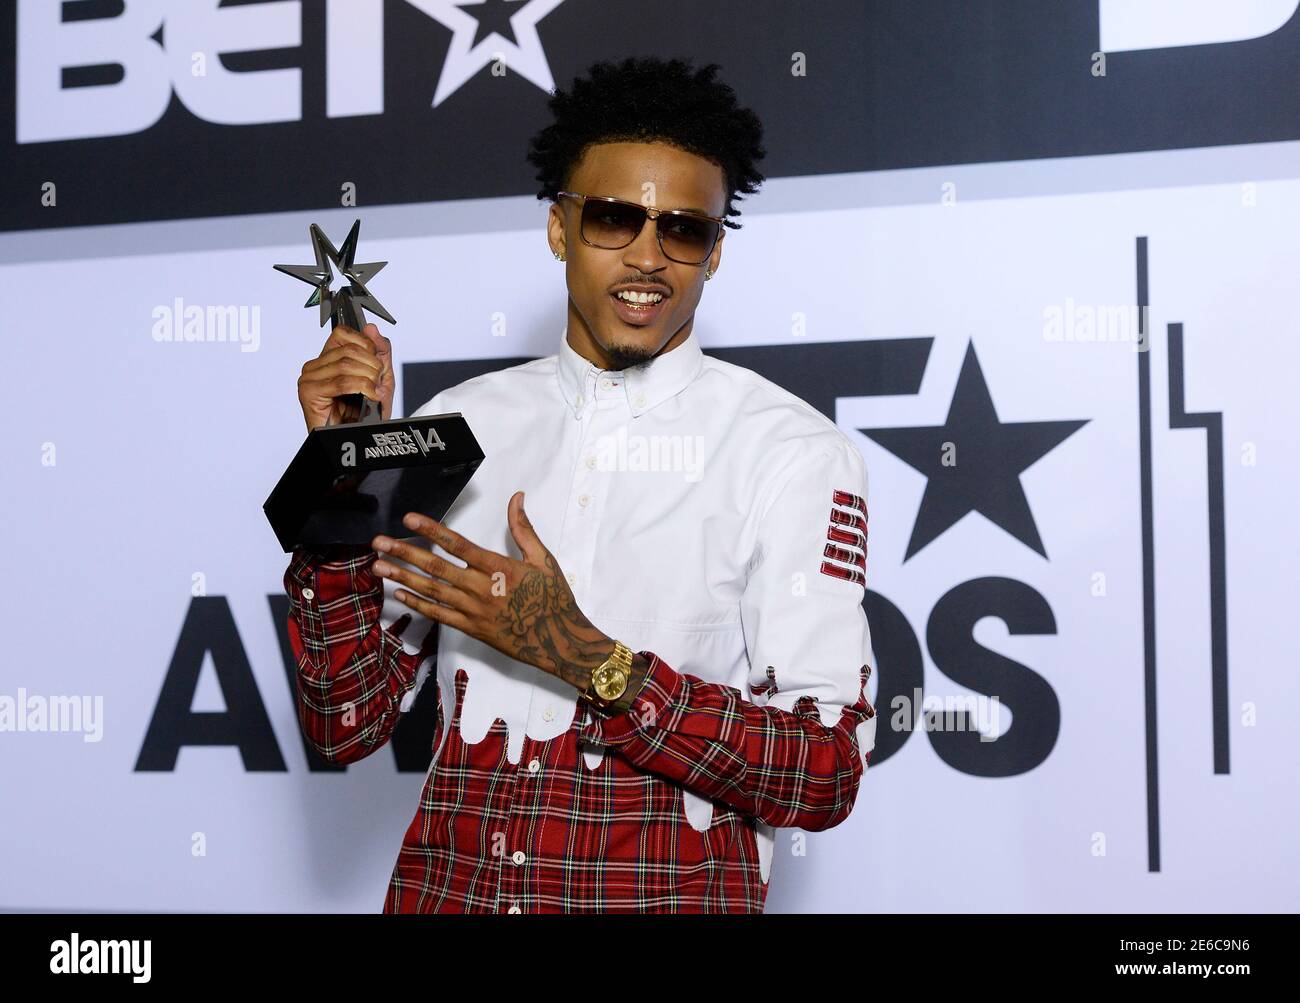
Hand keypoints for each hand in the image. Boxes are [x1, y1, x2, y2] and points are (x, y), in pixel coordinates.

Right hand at [297, 322, 394, 431]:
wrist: (356, 440)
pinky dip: (362, 387)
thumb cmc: (364, 415)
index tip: (377, 363)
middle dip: (372, 365)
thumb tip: (371, 328)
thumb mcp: (380, 378)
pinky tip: (369, 395)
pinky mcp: (309, 392)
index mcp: (329, 359)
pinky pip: (341, 382)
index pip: (343, 333)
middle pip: (348, 349)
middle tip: (378, 382)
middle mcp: (316, 366)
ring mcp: (309, 378)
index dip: (365, 344)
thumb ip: (379, 352)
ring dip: (368, 378)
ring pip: (346, 364)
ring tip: (374, 391)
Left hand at [370, 491, 613, 691]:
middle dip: (404, 553)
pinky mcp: (471, 629)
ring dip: (402, 578)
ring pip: (431, 591)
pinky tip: (399, 594)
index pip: (458, 545)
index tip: (409, 519)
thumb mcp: (543, 559)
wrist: (560, 641)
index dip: (431, 530)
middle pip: (436, 567)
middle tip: (377, 542)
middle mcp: (481, 589)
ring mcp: (473, 611)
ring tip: (377, 566)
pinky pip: (439, 615)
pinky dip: (418, 604)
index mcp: (499, 568)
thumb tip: (516, 497)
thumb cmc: (553, 599)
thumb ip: (524, 529)